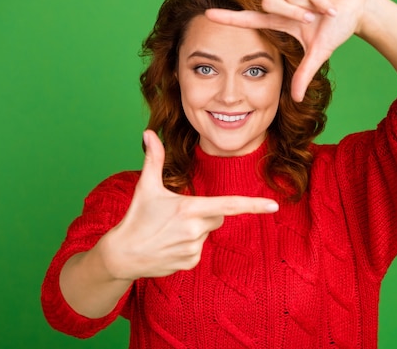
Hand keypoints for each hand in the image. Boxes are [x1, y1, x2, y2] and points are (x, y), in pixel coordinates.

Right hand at [98, 130, 278, 279]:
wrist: (122, 255)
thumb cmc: (136, 217)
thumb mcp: (145, 186)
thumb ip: (154, 158)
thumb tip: (149, 133)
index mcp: (189, 208)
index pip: (229, 205)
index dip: (253, 205)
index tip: (274, 206)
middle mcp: (195, 230)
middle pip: (217, 215)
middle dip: (204, 212)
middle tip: (177, 215)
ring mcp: (194, 249)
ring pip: (208, 232)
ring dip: (195, 230)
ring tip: (169, 232)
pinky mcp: (191, 262)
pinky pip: (199, 249)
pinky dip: (189, 246)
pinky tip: (169, 245)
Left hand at [205, 0, 373, 101]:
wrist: (360, 8)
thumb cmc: (336, 29)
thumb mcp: (319, 53)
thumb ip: (305, 74)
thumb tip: (297, 100)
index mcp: (281, 19)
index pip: (249, 18)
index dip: (230, 18)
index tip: (208, 15)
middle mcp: (284, 0)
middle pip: (269, 2)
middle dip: (290, 12)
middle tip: (309, 19)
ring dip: (310, 5)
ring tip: (326, 12)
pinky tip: (332, 4)